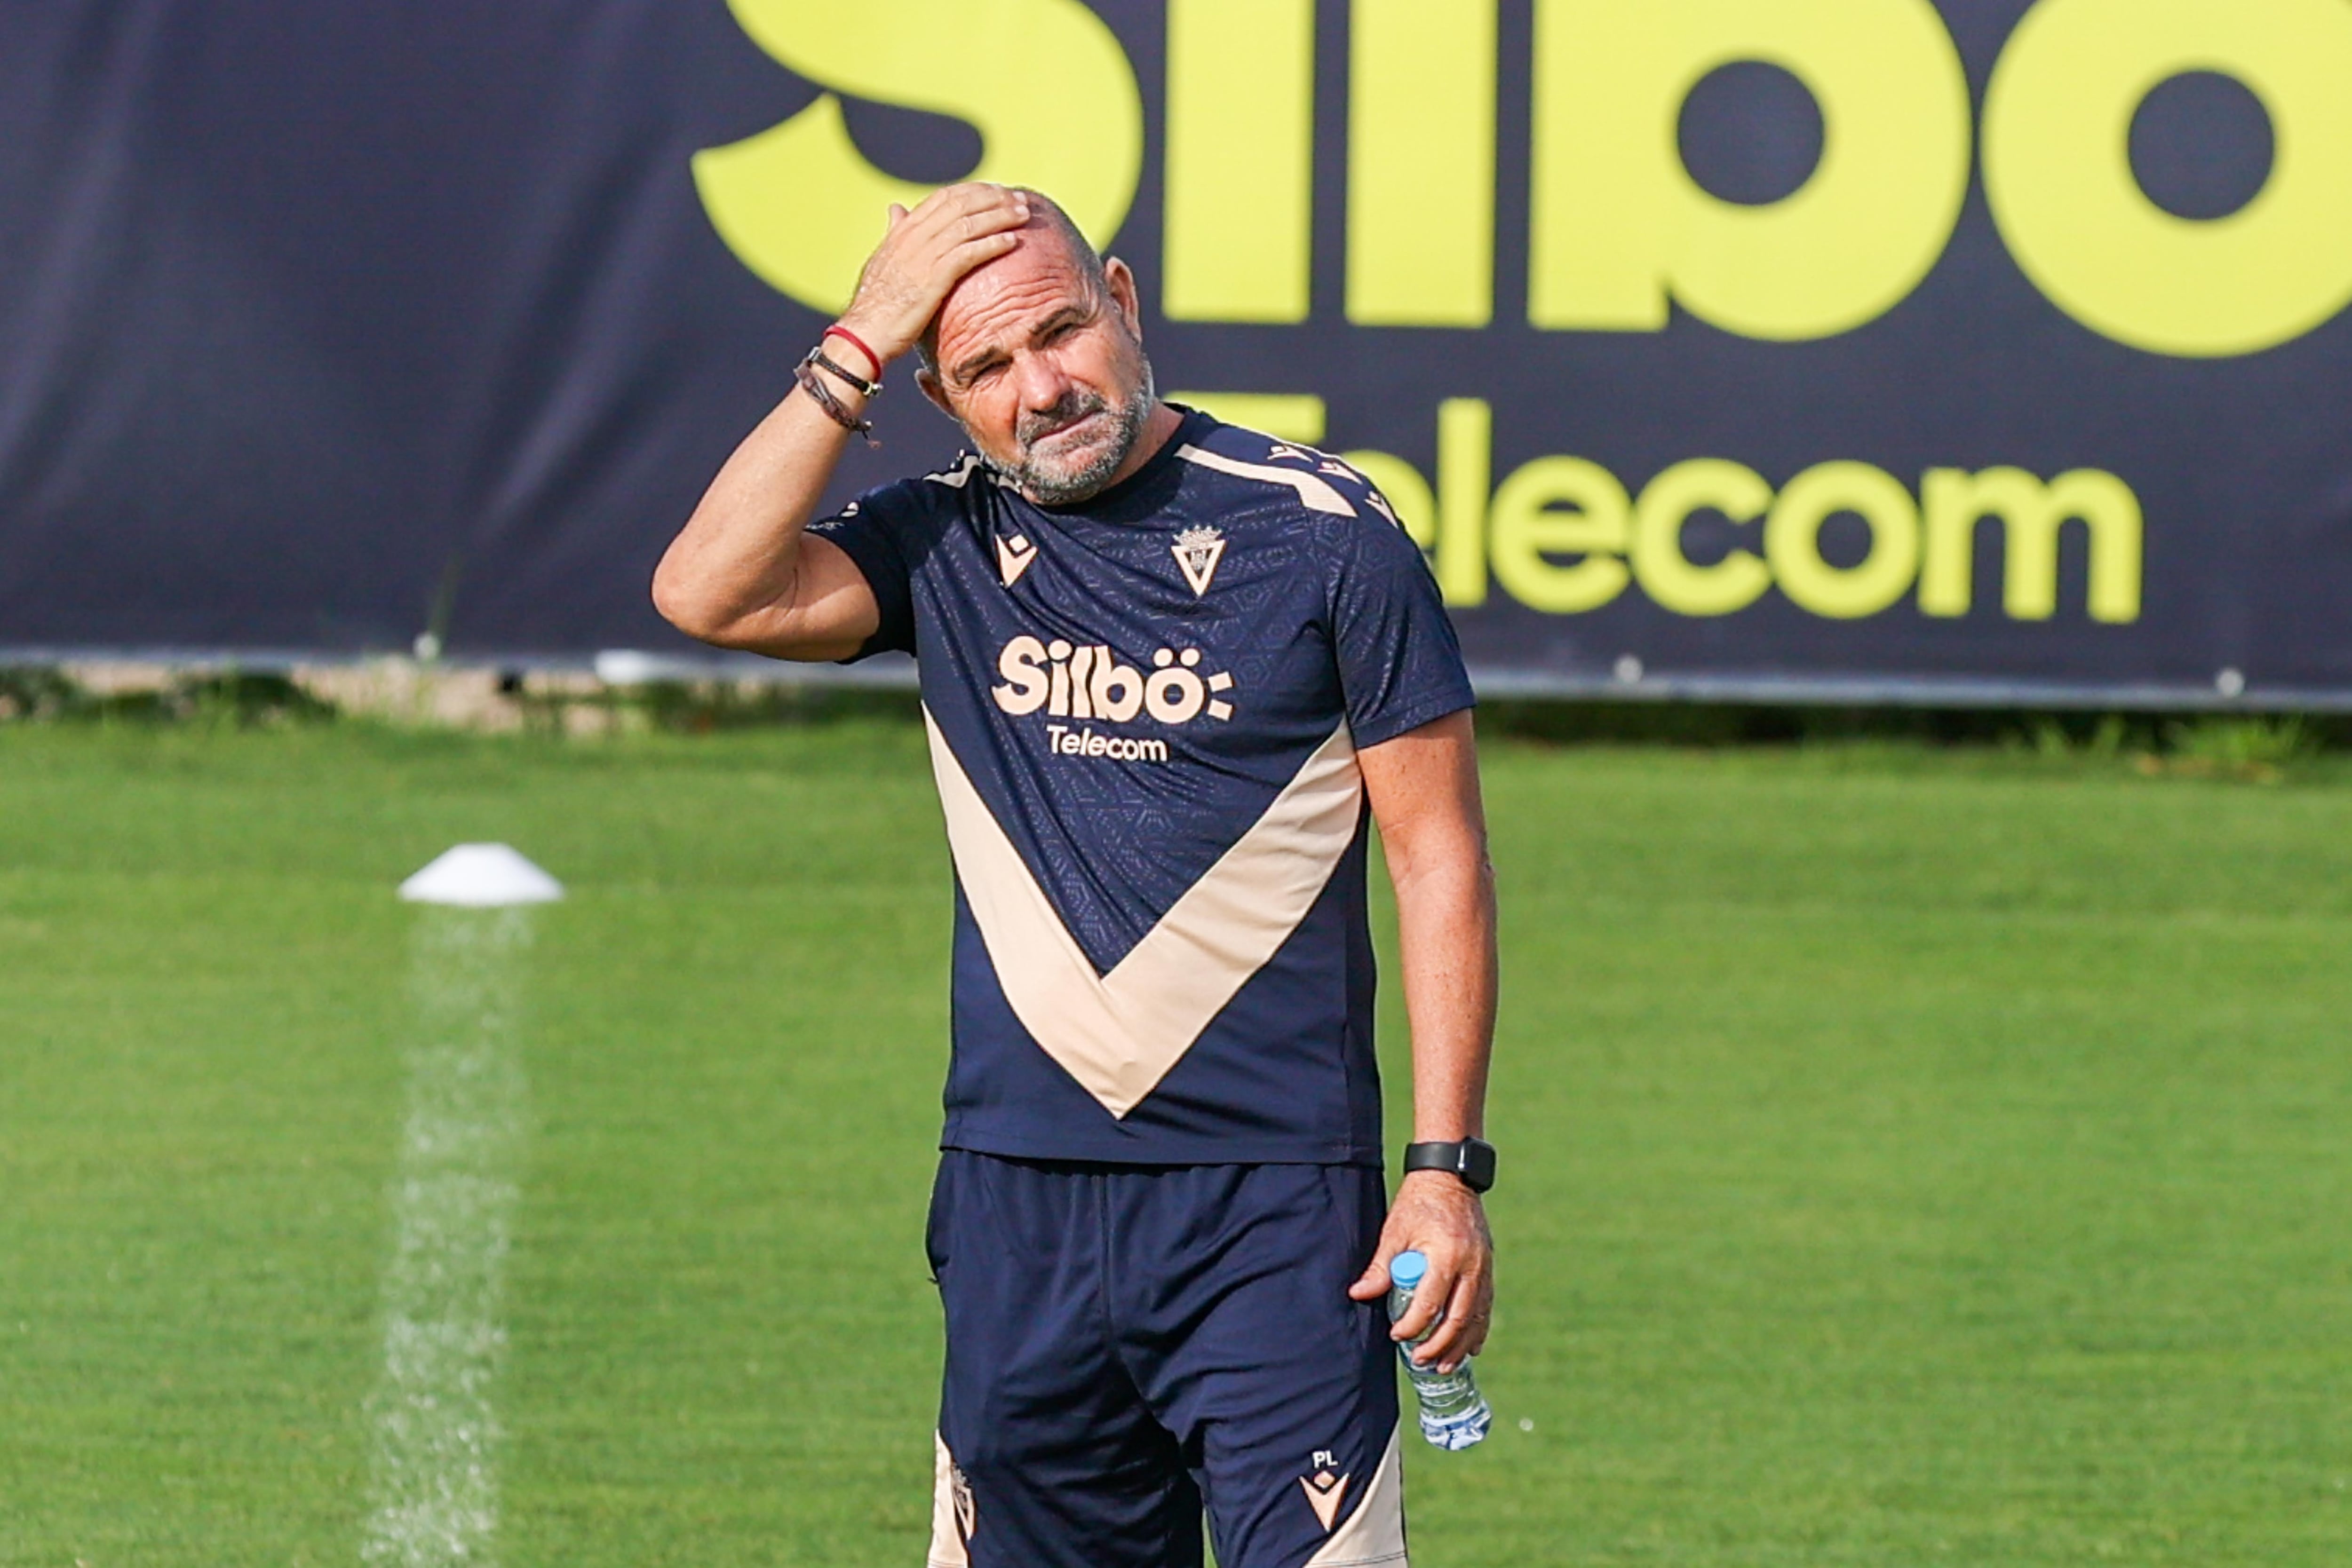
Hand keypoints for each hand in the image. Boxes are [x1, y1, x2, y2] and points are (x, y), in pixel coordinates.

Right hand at [834, 183, 1031, 365]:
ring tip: (1023, 214)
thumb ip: (895, 233)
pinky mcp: (934, 277)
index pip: (944, 197)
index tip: (997, 191)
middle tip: (1019, 198)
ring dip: (1000, 215)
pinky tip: (1012, 242)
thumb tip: (896, 209)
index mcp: (904, 230)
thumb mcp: (884, 260)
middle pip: (961, 203)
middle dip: (993, 197)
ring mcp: (923, 255)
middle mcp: (914, 236)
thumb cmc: (876, 303)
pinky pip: (969, 252)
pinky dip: (993, 244)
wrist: (864, 332)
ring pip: (969, 223)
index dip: (974, 190)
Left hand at [1348, 1170, 1493, 1372]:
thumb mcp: (1394, 1231)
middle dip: (1439, 1345)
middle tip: (1421, 1361)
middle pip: (1458, 1318)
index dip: (1414, 1325)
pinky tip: (1471, 1348)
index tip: (1398, 1336)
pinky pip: (1486, 1306)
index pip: (1431, 1303)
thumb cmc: (1418, 1203)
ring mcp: (1484, 1268)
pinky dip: (1478, 1329)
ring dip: (1461, 1345)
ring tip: (1444, 1365)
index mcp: (1446, 1256)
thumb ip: (1380, 1266)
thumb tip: (1358, 1294)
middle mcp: (1471, 1265)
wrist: (1451, 1177)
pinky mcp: (1488, 1268)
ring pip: (1477, 1317)